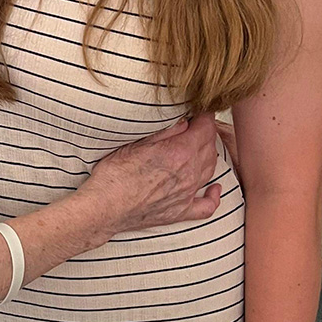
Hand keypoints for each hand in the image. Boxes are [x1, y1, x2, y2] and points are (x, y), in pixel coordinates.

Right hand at [82, 113, 222, 235]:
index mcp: (179, 152)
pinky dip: (214, 195)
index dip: (205, 116)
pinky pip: (208, 205)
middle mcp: (189, 173)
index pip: (204, 129)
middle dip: (207, 132)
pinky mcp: (181, 212)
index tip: (201, 109)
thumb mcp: (136, 142)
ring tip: (202, 144)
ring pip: (211, 170)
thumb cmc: (115, 174)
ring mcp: (187, 194)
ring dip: (209, 154)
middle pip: (209, 147)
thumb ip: (165, 132)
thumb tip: (184, 121)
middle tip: (198, 123)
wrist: (106, 207)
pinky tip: (215, 188)